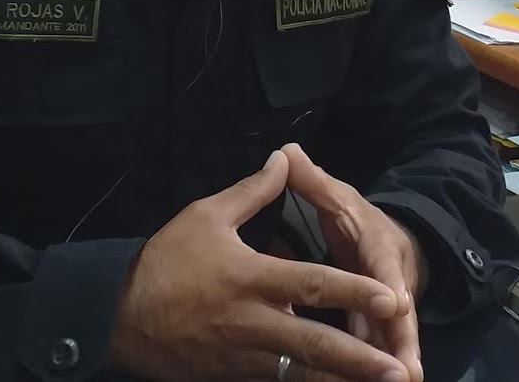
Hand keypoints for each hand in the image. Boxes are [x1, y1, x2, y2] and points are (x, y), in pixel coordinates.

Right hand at [110, 150, 411, 381]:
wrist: (117, 316)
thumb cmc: (165, 262)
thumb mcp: (205, 216)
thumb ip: (252, 192)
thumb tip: (284, 159)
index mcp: (251, 278)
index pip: (313, 284)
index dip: (354, 292)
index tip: (392, 299)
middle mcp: (253, 323)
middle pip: (316, 345)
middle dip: (361, 360)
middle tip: (400, 369)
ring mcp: (244, 357)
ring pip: (300, 374)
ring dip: (341, 381)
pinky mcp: (233, 377)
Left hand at [282, 144, 425, 381]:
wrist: (393, 244)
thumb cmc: (360, 222)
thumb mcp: (341, 199)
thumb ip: (314, 182)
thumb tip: (287, 153)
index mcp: (379, 245)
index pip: (385, 264)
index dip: (390, 284)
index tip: (395, 302)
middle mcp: (391, 282)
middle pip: (399, 315)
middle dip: (402, 342)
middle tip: (406, 371)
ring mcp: (389, 311)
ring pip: (391, 340)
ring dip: (392, 364)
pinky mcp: (380, 332)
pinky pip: (376, 352)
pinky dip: (371, 372)